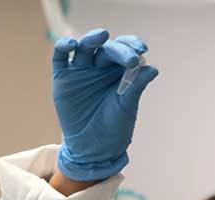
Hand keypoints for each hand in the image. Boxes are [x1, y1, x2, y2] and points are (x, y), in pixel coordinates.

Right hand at [52, 29, 158, 180]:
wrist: (94, 149)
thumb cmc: (114, 127)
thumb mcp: (127, 106)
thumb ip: (136, 86)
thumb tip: (153, 68)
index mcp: (118, 71)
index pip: (125, 51)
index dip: (132, 46)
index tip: (142, 49)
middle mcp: (100, 67)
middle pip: (107, 48)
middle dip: (119, 50)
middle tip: (129, 59)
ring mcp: (81, 70)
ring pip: (85, 47)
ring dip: (92, 39)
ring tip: (102, 36)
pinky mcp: (63, 77)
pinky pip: (61, 56)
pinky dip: (64, 47)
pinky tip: (72, 45)